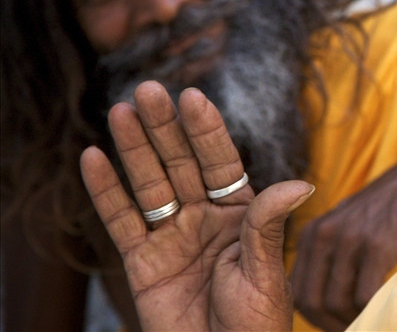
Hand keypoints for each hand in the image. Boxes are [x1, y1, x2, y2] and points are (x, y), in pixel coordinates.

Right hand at [80, 81, 312, 331]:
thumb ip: (268, 225)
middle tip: (148, 89)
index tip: (192, 95)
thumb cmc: (255, 322)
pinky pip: (121, 221)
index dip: (206, 129)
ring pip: (149, 184)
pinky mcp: (143, 262)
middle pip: (180, 163)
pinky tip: (93, 158)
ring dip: (134, 148)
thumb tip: (302, 183)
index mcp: (240, 212)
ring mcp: (173, 237)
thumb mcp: (263, 270)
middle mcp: (205, 217)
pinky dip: (105, 191)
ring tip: (120, 109)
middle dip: (164, 127)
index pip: (220, 161)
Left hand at [291, 145, 396, 330]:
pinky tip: (382, 306)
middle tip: (350, 327)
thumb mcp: (345, 224)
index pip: (298, 291)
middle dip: (328, 323)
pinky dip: (371, 309)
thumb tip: (321, 300)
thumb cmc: (385, 209)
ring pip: (336, 302)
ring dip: (351, 320)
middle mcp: (325, 235)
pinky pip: (365, 295)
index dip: (313, 316)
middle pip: (312, 300)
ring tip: (367, 319)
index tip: (333, 322)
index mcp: (312, 233)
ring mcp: (351, 239)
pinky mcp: (378, 245)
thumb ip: (328, 254)